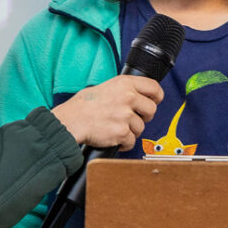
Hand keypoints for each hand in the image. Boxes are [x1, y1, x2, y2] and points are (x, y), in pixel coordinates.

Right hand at [49, 75, 163, 150]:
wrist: (71, 121)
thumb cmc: (82, 106)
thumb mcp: (104, 87)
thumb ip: (123, 90)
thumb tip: (136, 96)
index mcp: (124, 84)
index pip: (154, 87)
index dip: (156, 97)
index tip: (154, 102)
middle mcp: (127, 97)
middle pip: (151, 110)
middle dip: (144, 117)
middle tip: (132, 119)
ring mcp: (125, 115)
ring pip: (141, 128)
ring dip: (131, 131)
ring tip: (116, 128)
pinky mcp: (122, 132)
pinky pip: (131, 141)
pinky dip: (124, 143)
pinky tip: (114, 138)